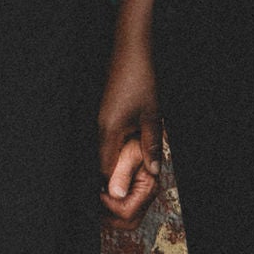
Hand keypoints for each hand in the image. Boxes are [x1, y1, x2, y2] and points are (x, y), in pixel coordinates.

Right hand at [98, 38, 161, 222]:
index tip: (120, 202)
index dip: (113, 186)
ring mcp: (102, 120)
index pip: (105, 169)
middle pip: (103, 162)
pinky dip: (119, 148)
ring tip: (131, 173)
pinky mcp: (106, 114)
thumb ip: (151, 145)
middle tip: (127, 192)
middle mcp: (100, 128)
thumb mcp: (152, 115)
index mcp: (108, 131)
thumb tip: (153, 171)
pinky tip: (131, 149)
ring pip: (106, 151)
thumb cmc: (141, 80)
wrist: (130, 51)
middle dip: (116, 177)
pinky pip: (109, 139)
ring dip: (119, 162)